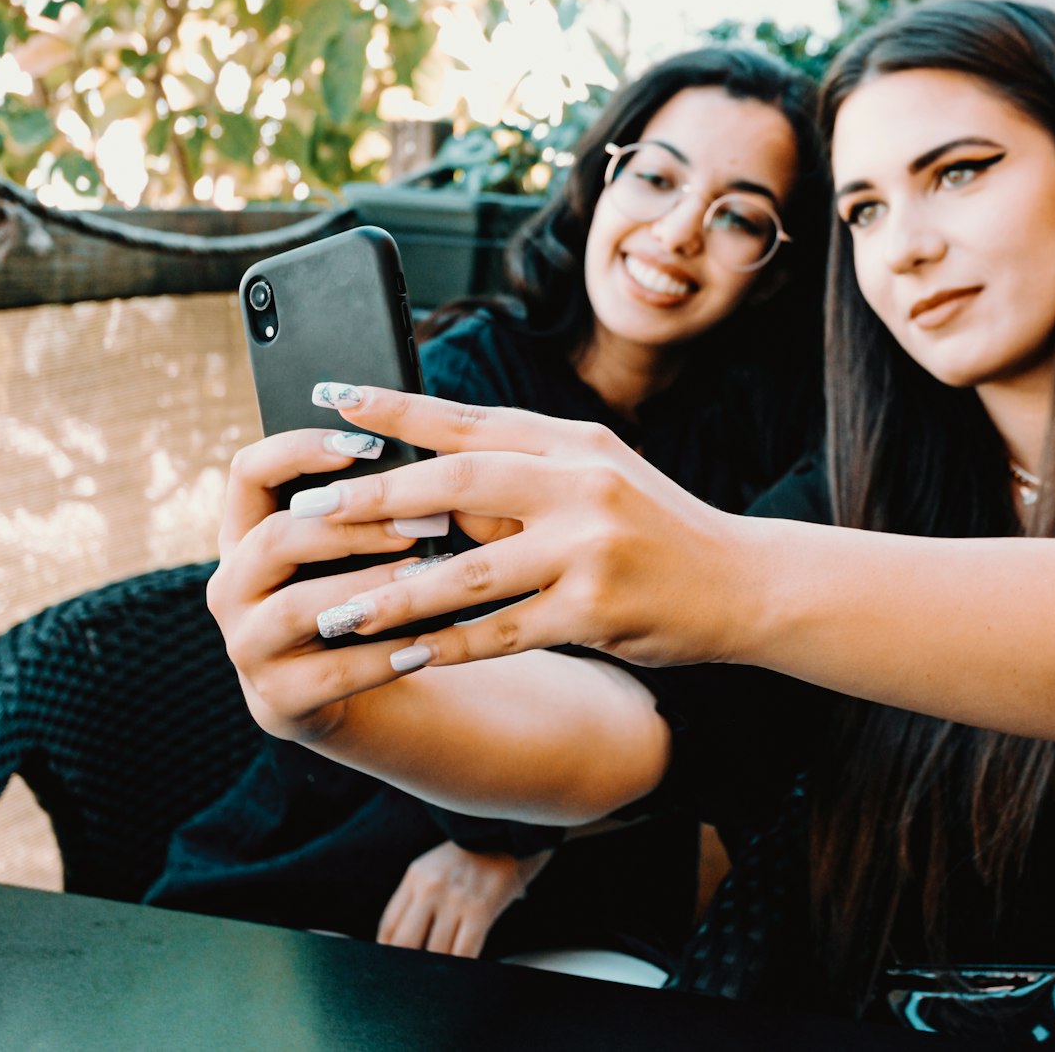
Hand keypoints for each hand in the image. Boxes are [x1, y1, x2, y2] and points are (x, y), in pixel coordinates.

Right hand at [204, 424, 439, 742]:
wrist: (351, 691)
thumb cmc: (357, 594)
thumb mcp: (350, 549)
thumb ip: (363, 507)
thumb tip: (424, 458)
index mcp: (244, 535)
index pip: (248, 472)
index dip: (299, 450)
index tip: (363, 443)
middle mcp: (231, 586)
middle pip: (275, 537)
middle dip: (353, 525)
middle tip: (422, 523)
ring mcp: (246, 645)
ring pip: (299, 607)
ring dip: (369, 589)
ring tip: (428, 579)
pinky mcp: (275, 699)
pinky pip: (331, 675)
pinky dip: (383, 658)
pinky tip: (427, 645)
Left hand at [267, 387, 762, 690]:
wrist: (744, 583)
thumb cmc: (655, 528)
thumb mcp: (596, 479)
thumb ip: (520, 474)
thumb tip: (424, 478)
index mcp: (574, 443)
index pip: (470, 420)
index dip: (397, 410)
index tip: (331, 397)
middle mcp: (581, 485)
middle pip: (457, 483)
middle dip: (375, 499)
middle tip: (309, 510)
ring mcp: (590, 549)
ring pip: (467, 571)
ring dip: (394, 594)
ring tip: (336, 610)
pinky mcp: (596, 611)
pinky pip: (503, 633)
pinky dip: (448, 646)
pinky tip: (403, 656)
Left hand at [377, 840, 554, 957]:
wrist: (514, 833)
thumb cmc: (477, 856)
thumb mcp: (438, 866)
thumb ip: (419, 898)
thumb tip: (401, 944)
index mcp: (416, 875)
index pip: (389, 925)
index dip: (388, 952)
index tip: (393, 966)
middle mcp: (431, 886)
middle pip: (405, 942)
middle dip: (407, 965)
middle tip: (414, 978)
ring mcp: (455, 898)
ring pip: (436, 951)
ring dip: (439, 967)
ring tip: (443, 973)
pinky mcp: (481, 909)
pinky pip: (464, 952)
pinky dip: (462, 966)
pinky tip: (464, 969)